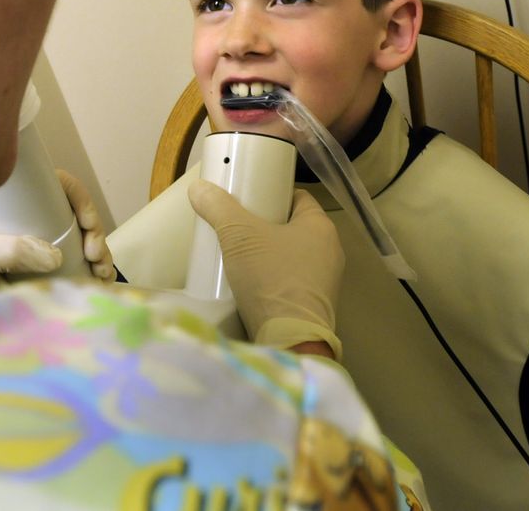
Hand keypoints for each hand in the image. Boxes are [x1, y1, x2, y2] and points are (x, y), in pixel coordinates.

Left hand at [0, 169, 114, 281]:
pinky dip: (94, 270)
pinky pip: (79, 262)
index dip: (80, 199)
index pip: (59, 186)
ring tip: (102, 274)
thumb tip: (54, 254)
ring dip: (100, 253)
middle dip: (95, 232)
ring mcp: (43, 243)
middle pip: (78, 215)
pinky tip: (101, 281)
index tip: (89, 222)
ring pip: (83, 239)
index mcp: (20, 204)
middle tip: (96, 255)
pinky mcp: (48, 268)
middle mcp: (35, 220)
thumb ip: (9, 251)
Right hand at [188, 181, 343, 357]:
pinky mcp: (314, 306)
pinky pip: (291, 281)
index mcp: (321, 226)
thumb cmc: (270, 277)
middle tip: (236, 226)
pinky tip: (250, 283)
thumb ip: (218, 208)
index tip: (248, 199)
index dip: (272, 194)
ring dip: (269, 254)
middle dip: (266, 225)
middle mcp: (330, 251)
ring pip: (292, 256)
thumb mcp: (238, 236)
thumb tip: (198, 188)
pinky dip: (273, 278)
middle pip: (293, 227)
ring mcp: (325, 281)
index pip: (298, 197)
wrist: (289, 339)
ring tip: (238, 255)